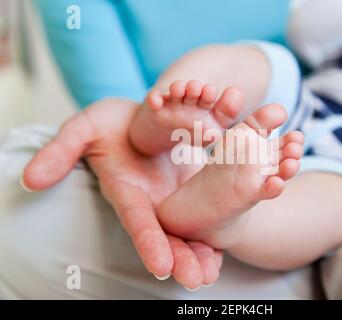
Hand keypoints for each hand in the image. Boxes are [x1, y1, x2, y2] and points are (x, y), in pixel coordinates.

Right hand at [22, 99, 221, 288]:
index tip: (161, 267)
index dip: (147, 241)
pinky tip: (223, 249)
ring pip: (187, 231)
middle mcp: (150, 200)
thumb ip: (61, 151)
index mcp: (125, 189)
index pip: (136, 220)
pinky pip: (204, 215)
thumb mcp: (85, 127)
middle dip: (181, 257)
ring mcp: (171, 199)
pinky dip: (214, 232)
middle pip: (166, 234)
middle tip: (197, 280)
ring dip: (202, 252)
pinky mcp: (192, 191)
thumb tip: (30, 180)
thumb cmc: (112, 122)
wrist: (147, 113)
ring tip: (214, 272)